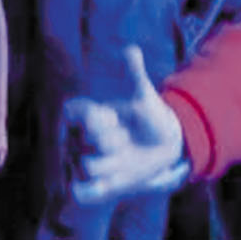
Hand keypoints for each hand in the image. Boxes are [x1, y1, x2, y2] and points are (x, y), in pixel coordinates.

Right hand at [64, 46, 187, 202]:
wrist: (163, 144)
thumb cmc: (149, 117)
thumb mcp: (144, 96)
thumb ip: (134, 74)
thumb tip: (130, 48)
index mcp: (92, 117)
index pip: (76, 115)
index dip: (94, 117)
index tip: (112, 117)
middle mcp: (86, 140)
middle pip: (86, 141)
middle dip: (109, 139)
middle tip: (124, 138)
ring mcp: (90, 161)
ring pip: (89, 164)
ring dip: (110, 163)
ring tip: (125, 158)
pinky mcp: (99, 184)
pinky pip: (83, 192)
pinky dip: (88, 192)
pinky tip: (103, 186)